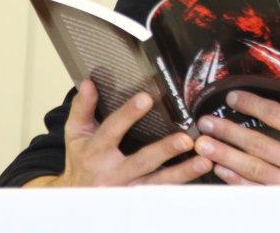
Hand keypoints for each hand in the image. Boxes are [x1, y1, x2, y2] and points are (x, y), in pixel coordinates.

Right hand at [48, 79, 211, 186]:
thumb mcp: (76, 133)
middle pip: (140, 162)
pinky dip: (183, 182)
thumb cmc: (81, 160)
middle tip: (185, 139)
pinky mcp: (139, 197)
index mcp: (95, 152)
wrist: (76, 196)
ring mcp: (128, 188)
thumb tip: (88, 82)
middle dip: (164, 151)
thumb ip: (82, 107)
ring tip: (203, 160)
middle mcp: (112, 173)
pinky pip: (163, 191)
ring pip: (157, 182)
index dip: (127, 115)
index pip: (111, 130)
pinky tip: (200, 171)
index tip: (146, 99)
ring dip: (182, 172)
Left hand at [193, 91, 279, 184]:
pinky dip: (238, 181)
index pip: (278, 115)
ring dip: (227, 156)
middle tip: (206, 123)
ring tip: (205, 145)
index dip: (252, 104)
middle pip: (260, 144)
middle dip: (229, 132)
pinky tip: (222, 170)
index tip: (232, 97)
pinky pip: (260, 190)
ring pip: (255, 170)